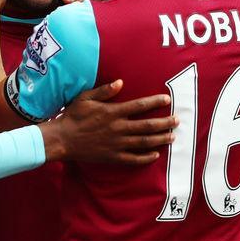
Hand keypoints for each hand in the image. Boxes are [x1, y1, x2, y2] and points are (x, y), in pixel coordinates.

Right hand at [40, 80, 177, 163]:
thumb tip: (120, 82)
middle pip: (147, 125)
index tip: (167, 100)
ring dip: (160, 139)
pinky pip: (133, 159)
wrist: (62, 139)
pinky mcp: (113, 157)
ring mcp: (117, 144)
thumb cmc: (72, 116)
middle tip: (177, 120)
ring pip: (144, 142)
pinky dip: (146, 158)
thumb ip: (104, 90)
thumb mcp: (85, 98)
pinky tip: (155, 155)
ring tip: (172, 137)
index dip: (155, 102)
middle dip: (165, 123)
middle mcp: (118, 128)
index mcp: (113, 112)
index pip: (139, 106)